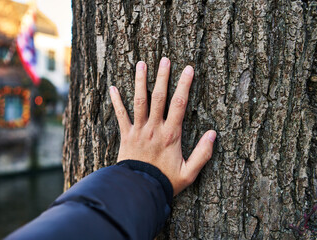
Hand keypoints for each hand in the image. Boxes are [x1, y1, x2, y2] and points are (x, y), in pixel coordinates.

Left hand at [109, 57, 215, 195]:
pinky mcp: (126, 135)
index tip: (188, 69)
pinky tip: (112, 88)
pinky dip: (116, 102)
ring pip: (139, 101)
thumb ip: (202, 154)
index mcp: (171, 134)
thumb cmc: (165, 182)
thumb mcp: (189, 173)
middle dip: (162, 77)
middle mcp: (154, 128)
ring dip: (140, 82)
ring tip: (141, 64)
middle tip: (165, 59)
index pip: (180, 104)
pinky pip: (120, 115)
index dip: (184, 85)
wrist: (139, 189)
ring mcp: (139, 130)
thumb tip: (213, 134)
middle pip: (159, 97)